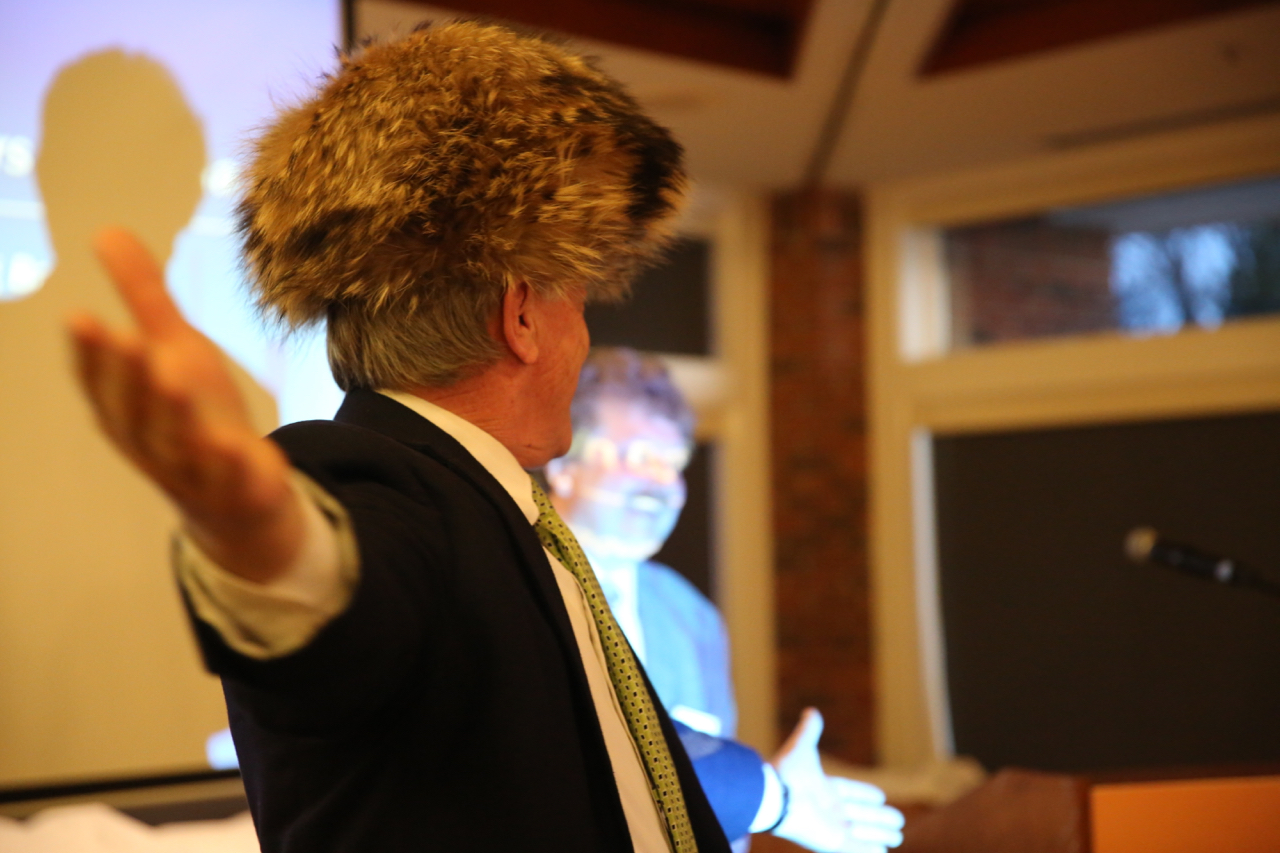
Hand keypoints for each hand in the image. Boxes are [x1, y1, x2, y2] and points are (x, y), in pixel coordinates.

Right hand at [67, 227, 301, 581]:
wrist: (240, 495)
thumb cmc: (197, 413)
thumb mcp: (175, 350)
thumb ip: (145, 297)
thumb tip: (106, 230)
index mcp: (127, 408)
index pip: (101, 381)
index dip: (90, 353)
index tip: (79, 316)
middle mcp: (149, 442)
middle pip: (134, 411)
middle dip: (130, 377)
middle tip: (128, 338)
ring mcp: (193, 471)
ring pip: (177, 446)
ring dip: (173, 415)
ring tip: (174, 380)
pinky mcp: (235, 491)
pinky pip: (230, 481)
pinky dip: (230, 464)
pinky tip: (237, 443)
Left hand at [770, 708, 904, 852]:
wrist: (776, 796)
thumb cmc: (788, 772)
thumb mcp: (802, 745)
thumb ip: (809, 730)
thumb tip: (812, 711)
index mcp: (823, 789)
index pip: (850, 792)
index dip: (864, 794)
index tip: (880, 796)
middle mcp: (829, 810)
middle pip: (861, 815)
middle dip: (879, 818)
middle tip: (898, 820)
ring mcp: (832, 828)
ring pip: (864, 833)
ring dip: (880, 835)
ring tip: (897, 837)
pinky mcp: (833, 844)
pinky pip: (857, 849)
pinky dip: (870, 850)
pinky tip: (882, 852)